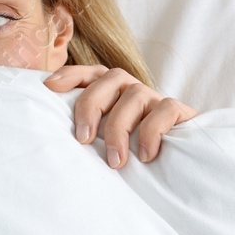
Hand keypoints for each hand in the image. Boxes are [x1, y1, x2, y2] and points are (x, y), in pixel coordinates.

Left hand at [42, 65, 196, 167]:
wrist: (185, 161)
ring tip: (115, 162)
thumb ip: (91, 131)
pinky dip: (151, 133)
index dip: (71, 75)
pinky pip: (163, 110)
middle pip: (109, 80)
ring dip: (119, 129)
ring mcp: (156, 97)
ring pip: (134, 96)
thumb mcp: (109, 140)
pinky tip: (146, 156)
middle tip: (83, 140)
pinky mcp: (180, 111)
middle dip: (91, 108)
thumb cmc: (134, 151)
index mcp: (113, 90)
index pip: (91, 73)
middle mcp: (132, 88)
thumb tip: (59, 141)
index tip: (49, 87)